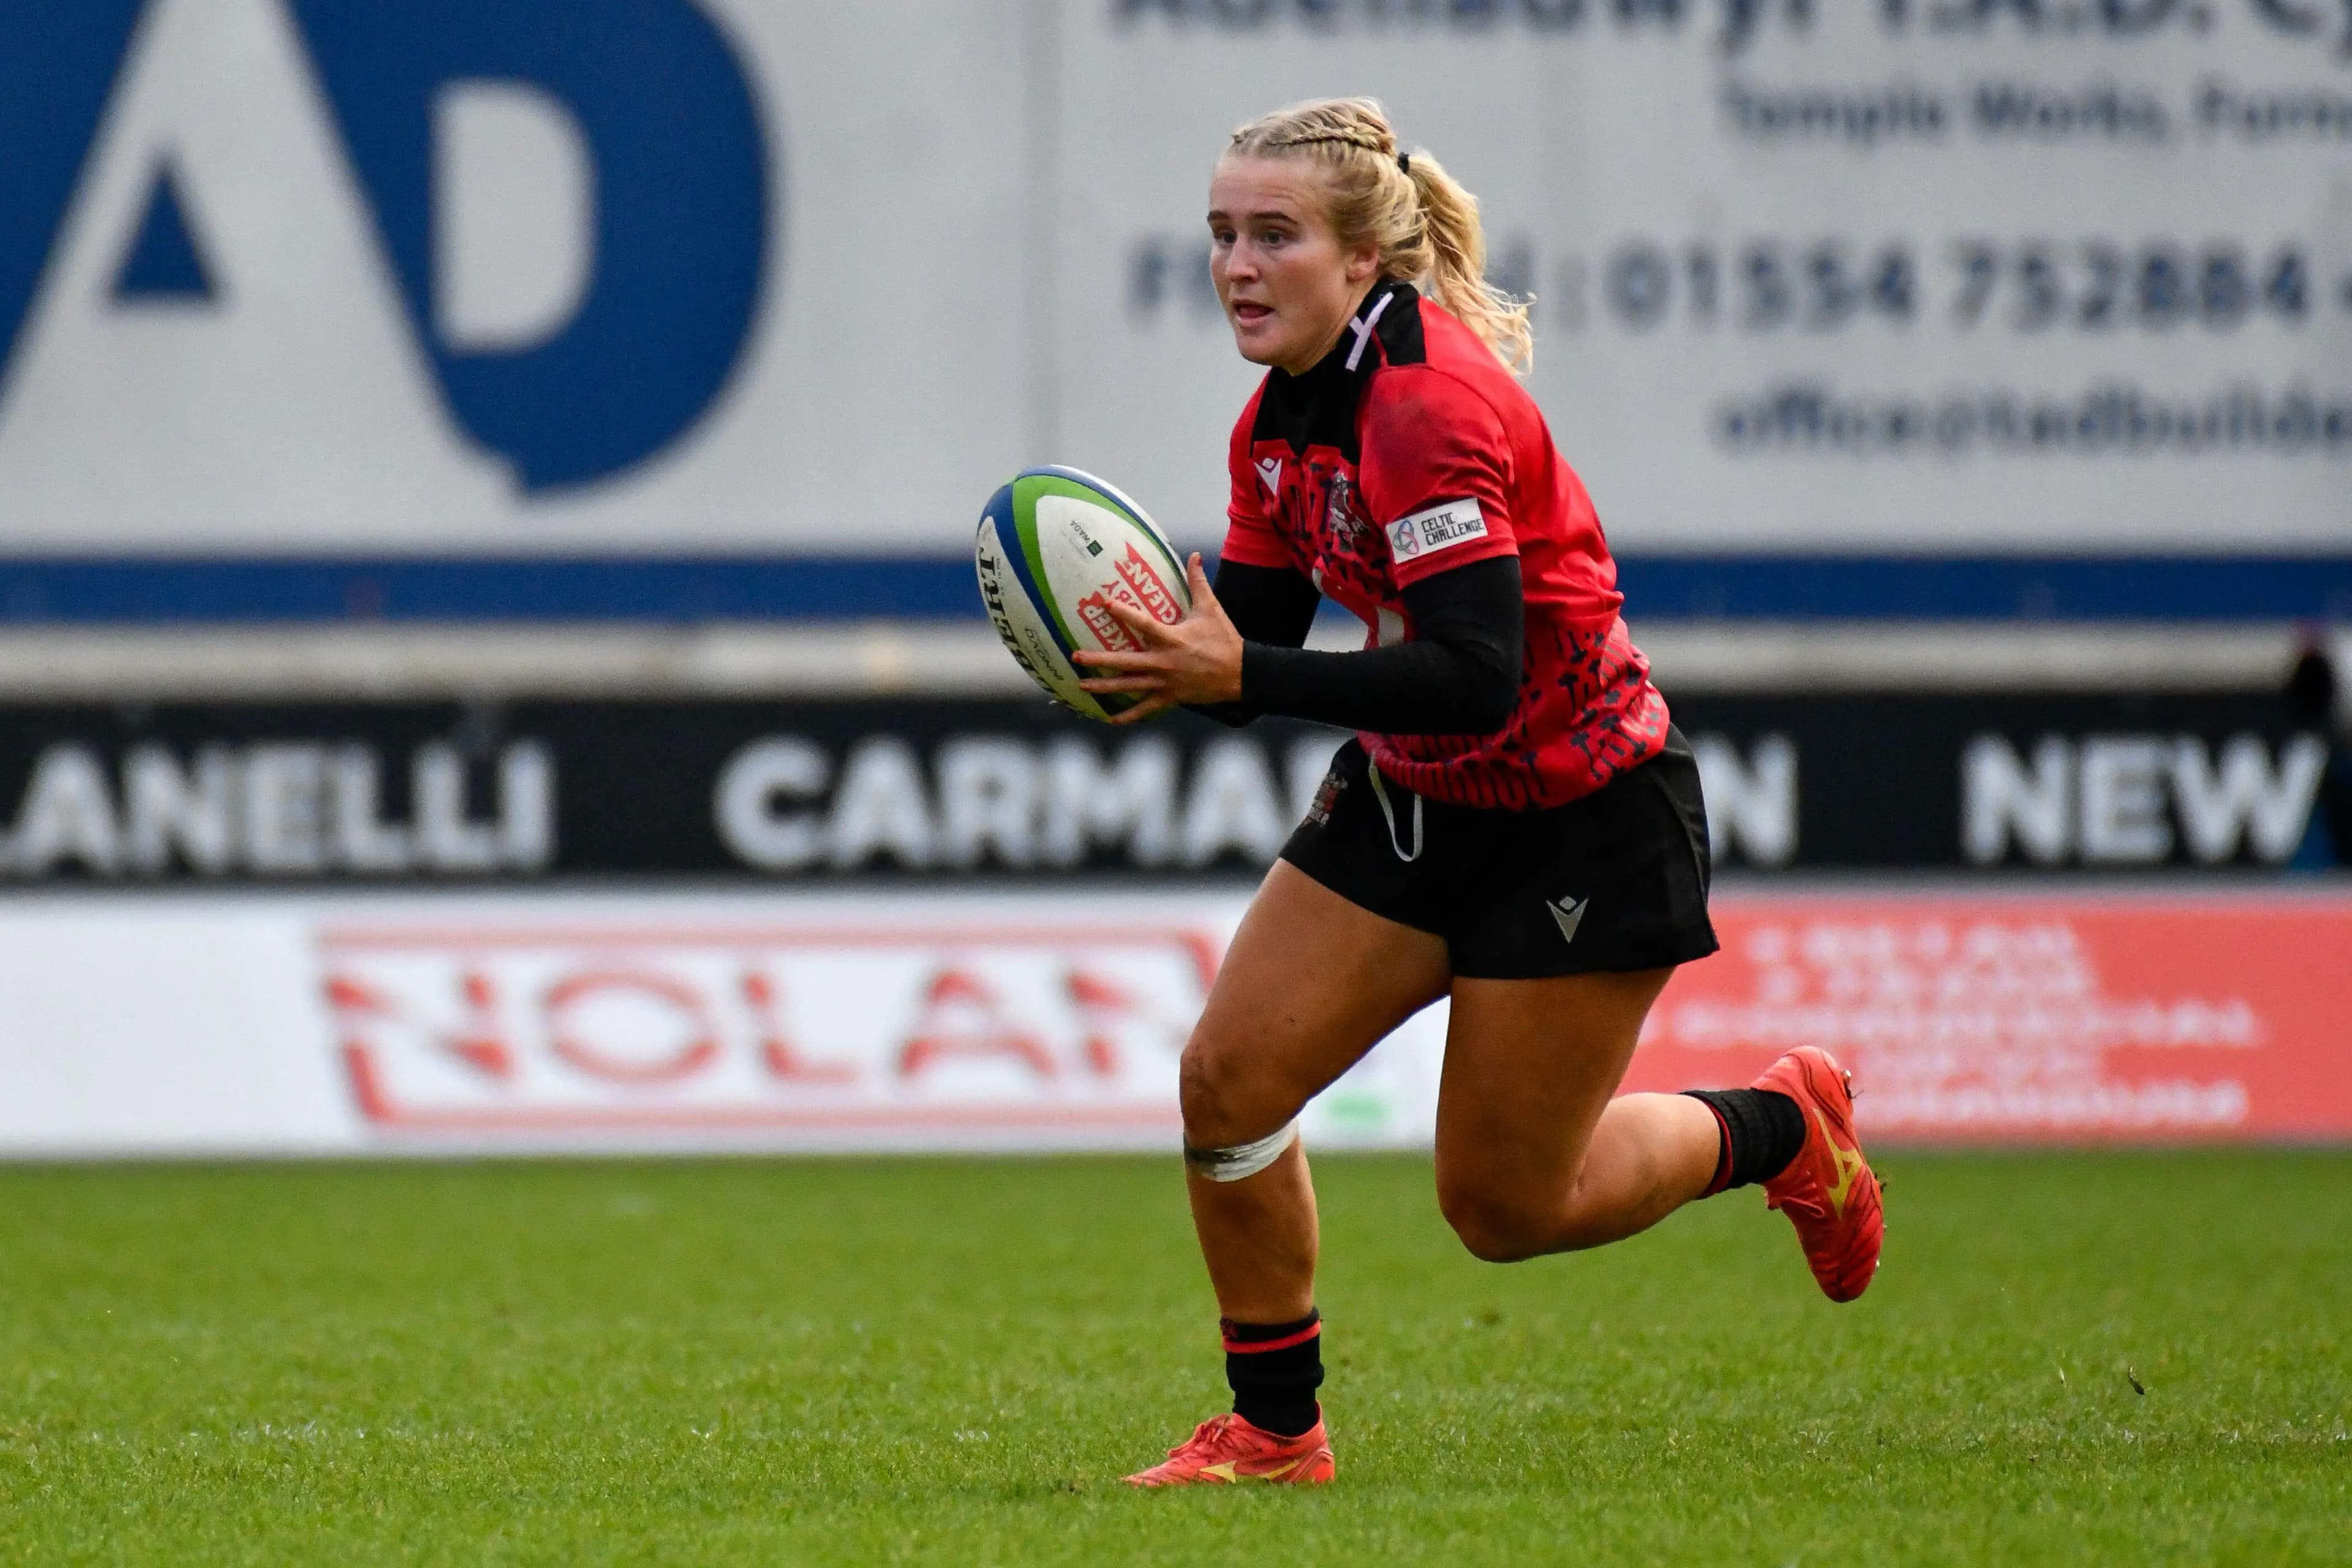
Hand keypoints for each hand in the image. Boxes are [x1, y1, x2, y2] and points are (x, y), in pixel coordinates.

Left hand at [1073, 555, 1242, 724]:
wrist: (1241, 673)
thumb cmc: (1224, 639)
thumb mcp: (1211, 608)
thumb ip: (1198, 581)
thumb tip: (1194, 554)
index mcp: (1172, 638)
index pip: (1143, 623)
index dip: (1123, 612)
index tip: (1104, 603)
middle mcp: (1164, 662)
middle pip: (1125, 662)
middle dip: (1098, 660)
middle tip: (1075, 657)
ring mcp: (1165, 682)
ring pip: (1129, 686)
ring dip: (1103, 687)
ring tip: (1081, 685)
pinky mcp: (1170, 697)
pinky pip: (1145, 708)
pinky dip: (1128, 716)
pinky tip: (1109, 720)